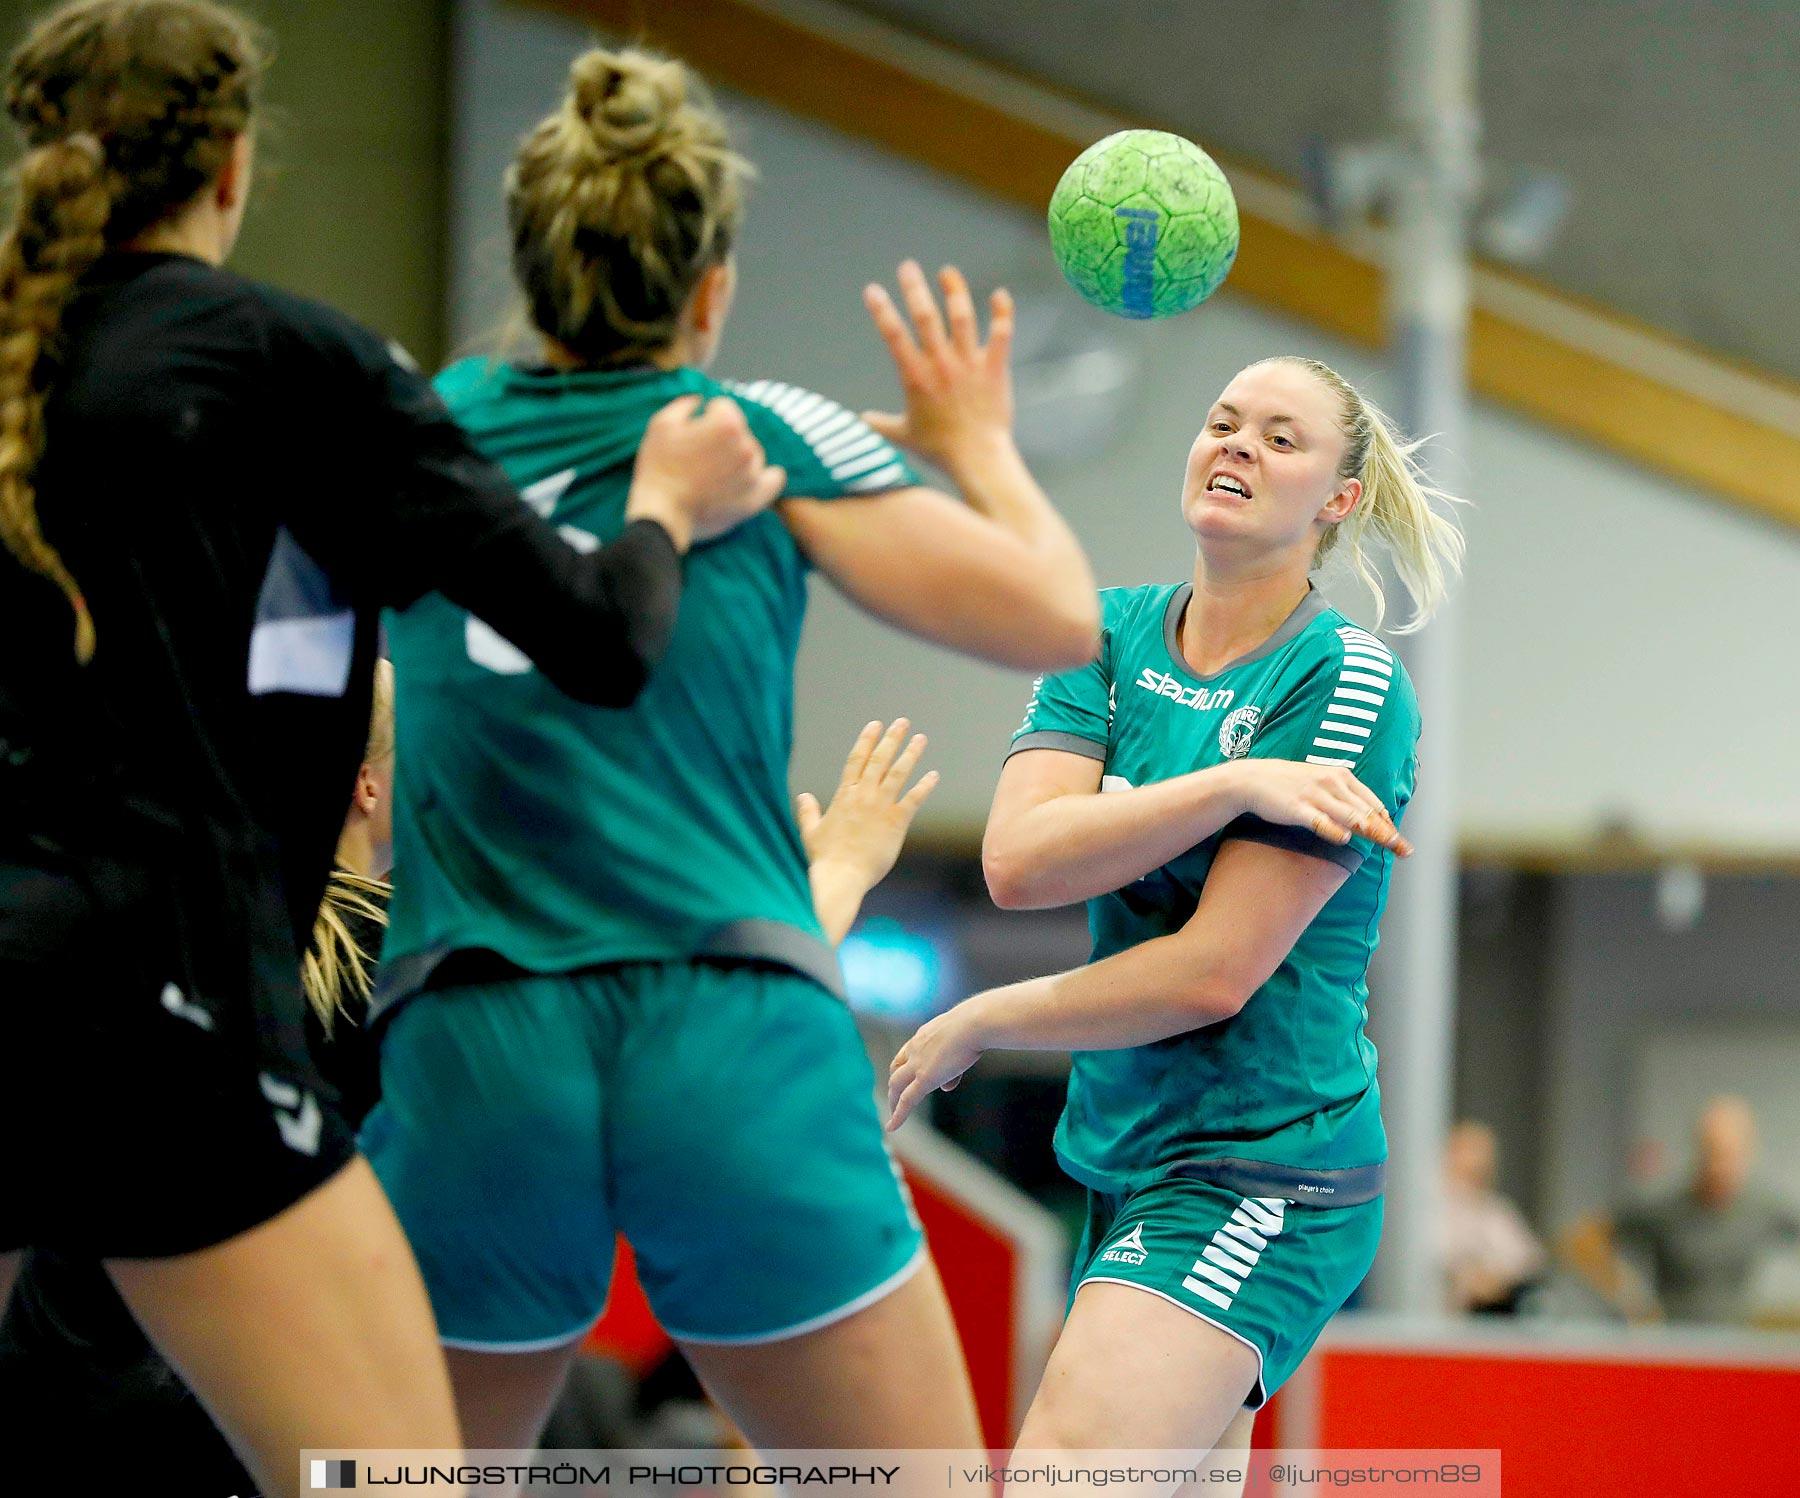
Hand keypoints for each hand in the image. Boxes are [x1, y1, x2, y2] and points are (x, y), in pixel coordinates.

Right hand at [627, 394, 785, 550]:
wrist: (662, 515)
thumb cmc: (658, 467)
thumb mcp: (662, 423)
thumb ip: (685, 404)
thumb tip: (700, 401)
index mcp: (727, 423)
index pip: (723, 407)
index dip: (705, 416)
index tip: (692, 432)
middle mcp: (747, 446)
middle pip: (740, 431)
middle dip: (722, 438)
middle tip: (698, 457)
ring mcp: (753, 474)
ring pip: (753, 454)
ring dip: (738, 457)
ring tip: (712, 473)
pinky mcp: (755, 499)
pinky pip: (774, 480)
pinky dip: (768, 476)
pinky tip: (758, 476)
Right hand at [797, 718, 938, 892]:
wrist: (841, 877)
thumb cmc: (824, 859)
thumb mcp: (810, 832)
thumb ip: (808, 812)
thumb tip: (803, 796)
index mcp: (844, 795)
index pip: (856, 759)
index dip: (866, 740)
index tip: (875, 724)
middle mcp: (863, 795)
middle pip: (879, 759)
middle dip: (891, 739)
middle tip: (903, 722)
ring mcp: (881, 807)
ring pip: (898, 773)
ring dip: (910, 754)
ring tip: (921, 739)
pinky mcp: (896, 822)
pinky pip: (913, 799)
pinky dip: (924, 786)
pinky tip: (934, 775)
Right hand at [861, 261, 1015, 473]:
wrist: (978, 458)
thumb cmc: (939, 450)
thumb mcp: (903, 436)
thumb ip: (880, 423)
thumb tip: (860, 420)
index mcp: (915, 377)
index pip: (893, 335)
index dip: (881, 310)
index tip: (872, 290)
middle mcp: (941, 364)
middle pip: (925, 316)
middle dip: (914, 287)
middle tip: (907, 266)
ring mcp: (969, 364)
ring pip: (962, 317)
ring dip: (954, 290)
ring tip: (947, 273)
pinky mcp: (994, 368)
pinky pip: (1000, 333)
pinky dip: (1001, 312)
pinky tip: (999, 294)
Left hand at [886, 1001, 986, 1130]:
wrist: (974, 1023)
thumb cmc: (977, 1025)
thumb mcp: (963, 1042)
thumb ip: (953, 1065)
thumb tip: (946, 1087)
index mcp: (924, 1035)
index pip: (908, 1052)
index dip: (904, 1065)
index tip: (905, 1075)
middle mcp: (915, 1048)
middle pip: (896, 1068)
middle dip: (894, 1084)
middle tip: (894, 1097)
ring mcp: (918, 1063)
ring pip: (896, 1085)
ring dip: (893, 1100)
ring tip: (892, 1115)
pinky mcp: (925, 1078)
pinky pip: (907, 1100)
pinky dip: (898, 1115)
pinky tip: (892, 1127)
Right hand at [1232, 760, 1410, 854]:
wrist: (1252, 779)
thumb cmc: (1289, 783)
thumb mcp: (1321, 782)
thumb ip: (1344, 797)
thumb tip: (1367, 817)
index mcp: (1342, 777)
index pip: (1373, 803)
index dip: (1388, 823)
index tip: (1399, 841)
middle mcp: (1332, 783)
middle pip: (1366, 811)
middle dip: (1387, 832)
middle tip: (1403, 849)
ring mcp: (1315, 795)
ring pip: (1349, 815)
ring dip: (1370, 830)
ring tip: (1387, 844)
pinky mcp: (1297, 807)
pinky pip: (1319, 820)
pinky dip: (1332, 829)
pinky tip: (1344, 838)